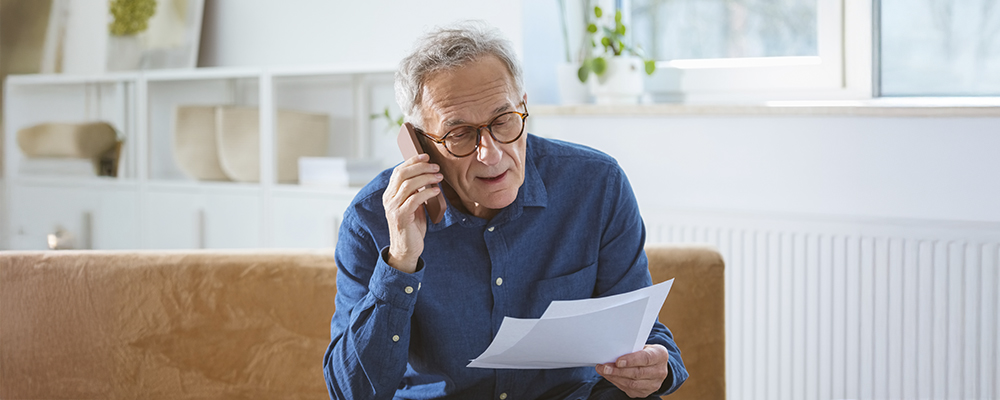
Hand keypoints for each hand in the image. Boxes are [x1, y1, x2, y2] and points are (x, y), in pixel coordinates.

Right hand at [382, 153, 442, 272]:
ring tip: (439, 177)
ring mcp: (393, 208)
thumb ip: (415, 192)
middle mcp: (388, 199)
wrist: (407, 249)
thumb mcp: (413, 205)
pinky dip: (427, 192)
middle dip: (420, 167)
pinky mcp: (401, 217)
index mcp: (390, 194)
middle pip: (402, 174)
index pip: (398, 171)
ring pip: (409, 185)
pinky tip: (436, 191)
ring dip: (426, 178)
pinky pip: (415, 199)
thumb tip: (427, 175)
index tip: (426, 156)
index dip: (412, 161)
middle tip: (436, 167)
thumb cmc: (412, 226)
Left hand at [596, 344, 670, 397]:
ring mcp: (654, 384)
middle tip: (604, 367)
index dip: (631, 360)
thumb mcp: (643, 346)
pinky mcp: (645, 393)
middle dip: (618, 370)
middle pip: (637, 373)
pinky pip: (628, 389)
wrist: (655, 366)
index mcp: (660, 355)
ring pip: (632, 384)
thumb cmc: (645, 353)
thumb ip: (631, 349)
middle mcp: (660, 371)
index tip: (618, 361)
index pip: (646, 358)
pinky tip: (609, 376)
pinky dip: (616, 382)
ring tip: (603, 371)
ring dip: (615, 377)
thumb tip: (611, 353)